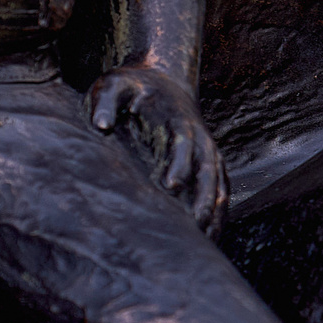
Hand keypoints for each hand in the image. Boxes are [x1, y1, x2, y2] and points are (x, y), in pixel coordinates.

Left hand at [90, 63, 226, 233]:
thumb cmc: (131, 85)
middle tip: (195, 224)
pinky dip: (220, 214)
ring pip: (220, 185)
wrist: (162, 80)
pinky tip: (212, 239)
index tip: (171, 185)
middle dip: (204, 196)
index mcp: (178, 119)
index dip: (179, 163)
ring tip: (206, 241)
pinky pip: (221, 192)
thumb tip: (101, 125)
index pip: (183, 143)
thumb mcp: (113, 83)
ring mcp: (208, 153)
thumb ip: (105, 101)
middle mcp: (200, 138)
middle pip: (209, 169)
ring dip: (216, 212)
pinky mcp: (208, 165)